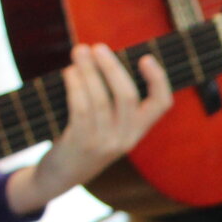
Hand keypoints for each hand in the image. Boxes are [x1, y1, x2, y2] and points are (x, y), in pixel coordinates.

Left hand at [6, 46, 172, 215]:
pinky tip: (70, 72)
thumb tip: (102, 58)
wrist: (60, 175)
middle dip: (112, 67)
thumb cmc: (82, 139)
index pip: (161, 105)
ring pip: (101, 99)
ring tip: (79, 52)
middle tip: (97, 47)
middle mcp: (126, 139)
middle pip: (128, 96)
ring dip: (89, 71)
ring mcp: (105, 143)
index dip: (158, 80)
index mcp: (138, 131)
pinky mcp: (82, 143)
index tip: (145, 57)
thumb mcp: (106, 125)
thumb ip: (111, 99)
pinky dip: (76, 86)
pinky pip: (81, 108)